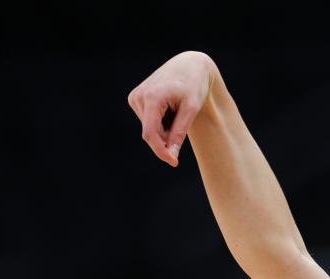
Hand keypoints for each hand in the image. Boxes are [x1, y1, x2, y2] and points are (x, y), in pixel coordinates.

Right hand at [127, 51, 215, 167]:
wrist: (190, 65)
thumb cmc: (194, 85)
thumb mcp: (191, 109)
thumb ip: (179, 132)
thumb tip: (170, 154)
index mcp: (151, 97)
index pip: (151, 133)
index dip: (160, 151)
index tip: (174, 162)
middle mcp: (139, 96)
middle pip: (150, 133)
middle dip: (167, 137)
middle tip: (184, 122)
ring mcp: (135, 97)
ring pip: (149, 129)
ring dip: (165, 128)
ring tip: (176, 109)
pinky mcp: (135, 98)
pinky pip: (148, 121)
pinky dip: (160, 121)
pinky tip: (169, 107)